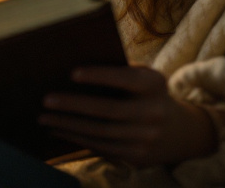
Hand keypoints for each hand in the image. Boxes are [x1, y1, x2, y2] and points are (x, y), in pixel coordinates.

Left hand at [38, 65, 217, 166]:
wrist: (179, 131)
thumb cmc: (148, 94)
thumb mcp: (144, 78)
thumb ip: (120, 71)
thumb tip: (76, 68)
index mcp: (155, 85)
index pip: (127, 78)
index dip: (100, 76)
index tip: (72, 73)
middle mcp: (154, 112)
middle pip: (109, 110)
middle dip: (74, 106)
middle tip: (46, 100)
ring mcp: (146, 138)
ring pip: (101, 133)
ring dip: (69, 126)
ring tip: (44, 118)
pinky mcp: (137, 157)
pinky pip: (102, 147)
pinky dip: (77, 139)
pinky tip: (58, 131)